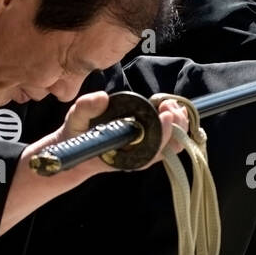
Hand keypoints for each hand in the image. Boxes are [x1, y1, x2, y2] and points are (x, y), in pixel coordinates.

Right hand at [48, 91, 187, 171]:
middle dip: (176, 124)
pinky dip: (176, 124)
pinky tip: (172, 109)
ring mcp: (146, 152)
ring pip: (174, 144)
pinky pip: (170, 139)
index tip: (165, 113)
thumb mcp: (75, 119)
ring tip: (172, 104)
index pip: (152, 148)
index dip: (163, 131)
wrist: (77, 150)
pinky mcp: (148, 145)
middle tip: (169, 104)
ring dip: (179, 123)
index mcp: (124, 155)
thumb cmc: (77, 136)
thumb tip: (102, 98)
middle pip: (171, 147)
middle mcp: (139, 156)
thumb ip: (86, 108)